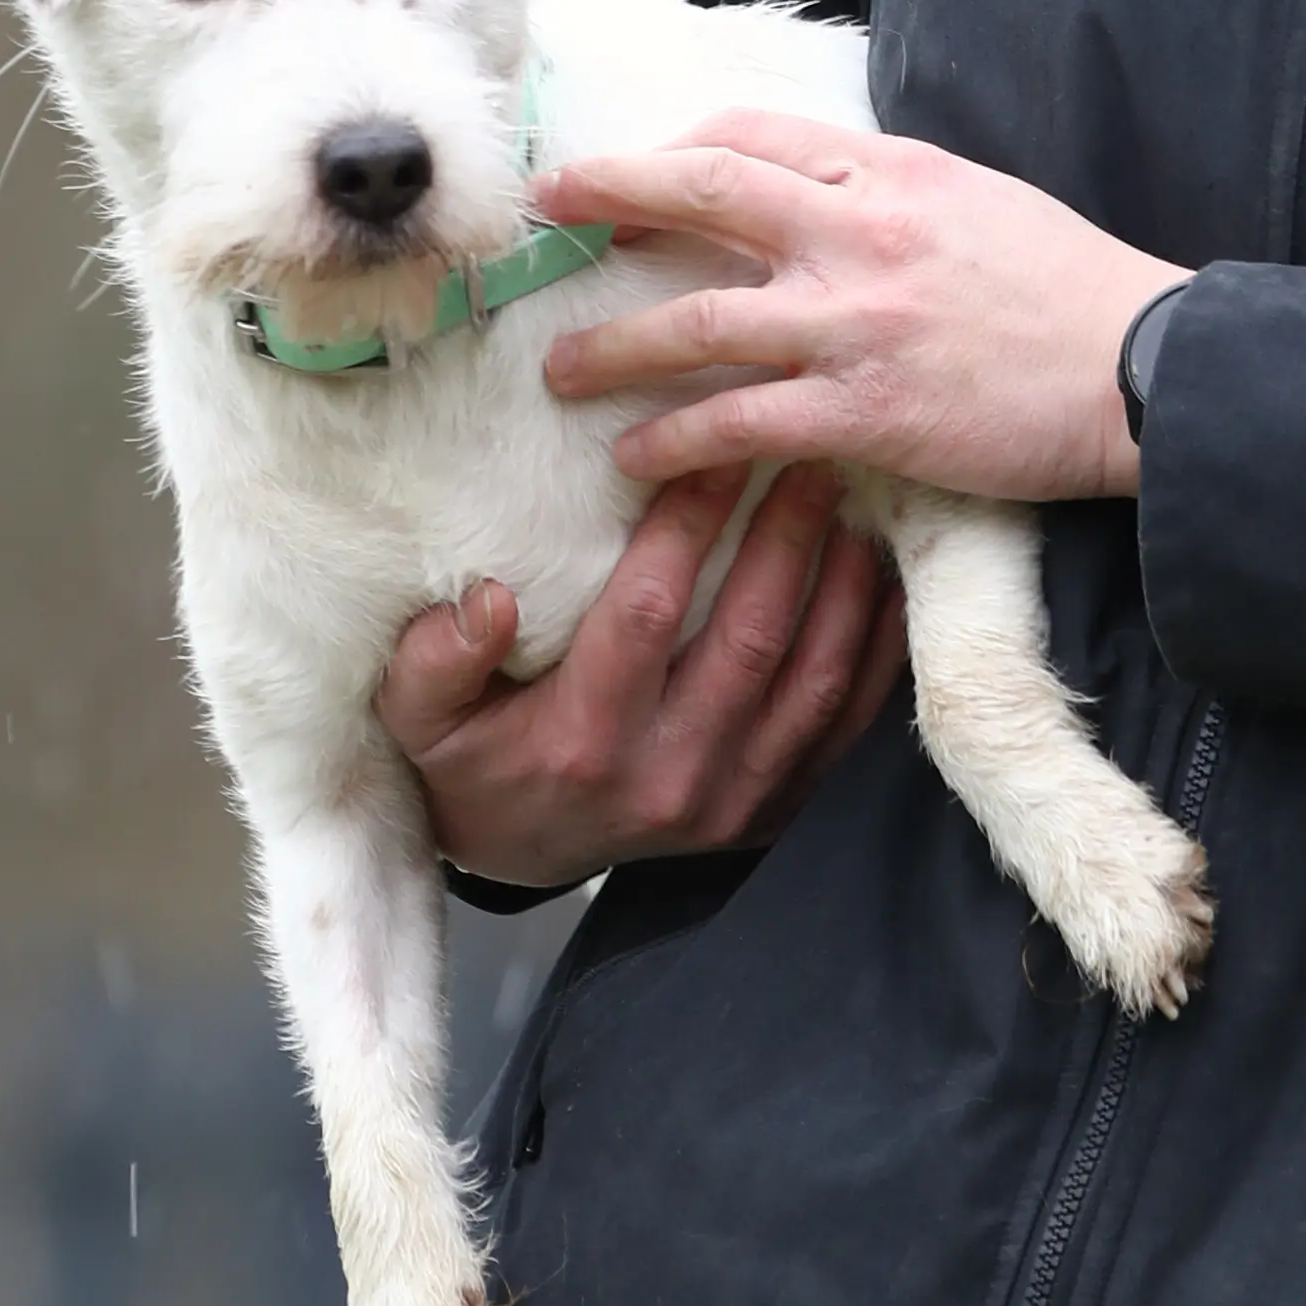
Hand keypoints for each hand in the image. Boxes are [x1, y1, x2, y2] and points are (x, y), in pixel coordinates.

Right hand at [375, 464, 907, 886]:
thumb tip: (488, 600)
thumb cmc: (471, 760)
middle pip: (750, 641)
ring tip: (853, 502)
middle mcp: (670, 779)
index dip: (685, 528)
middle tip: (809, 454)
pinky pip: (842, 727)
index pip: (646, 615)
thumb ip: (435, 660)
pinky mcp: (775, 812)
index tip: (710, 450)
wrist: (522, 855)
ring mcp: (733, 803)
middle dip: (785, 538)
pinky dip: (872, 654)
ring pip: (811, 682)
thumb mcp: (419, 718)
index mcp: (584, 743)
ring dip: (841, 587)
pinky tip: (886, 584)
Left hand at [532, 116, 1185, 502]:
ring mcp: (855, 321)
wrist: (1145, 368)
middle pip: (699, 191)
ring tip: (562, 372)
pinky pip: (739, 425)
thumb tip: (822, 192)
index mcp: (890, 170)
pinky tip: (635, 459)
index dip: (671, 152)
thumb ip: (893, 192)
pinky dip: (675, 441)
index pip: (750, 135)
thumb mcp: (980, 201)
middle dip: (606, 197)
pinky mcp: (865, 410)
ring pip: (696, 321)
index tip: (626, 176)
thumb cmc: (1072, 290)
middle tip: (544, 217)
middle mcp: (859, 230)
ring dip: (615, 347)